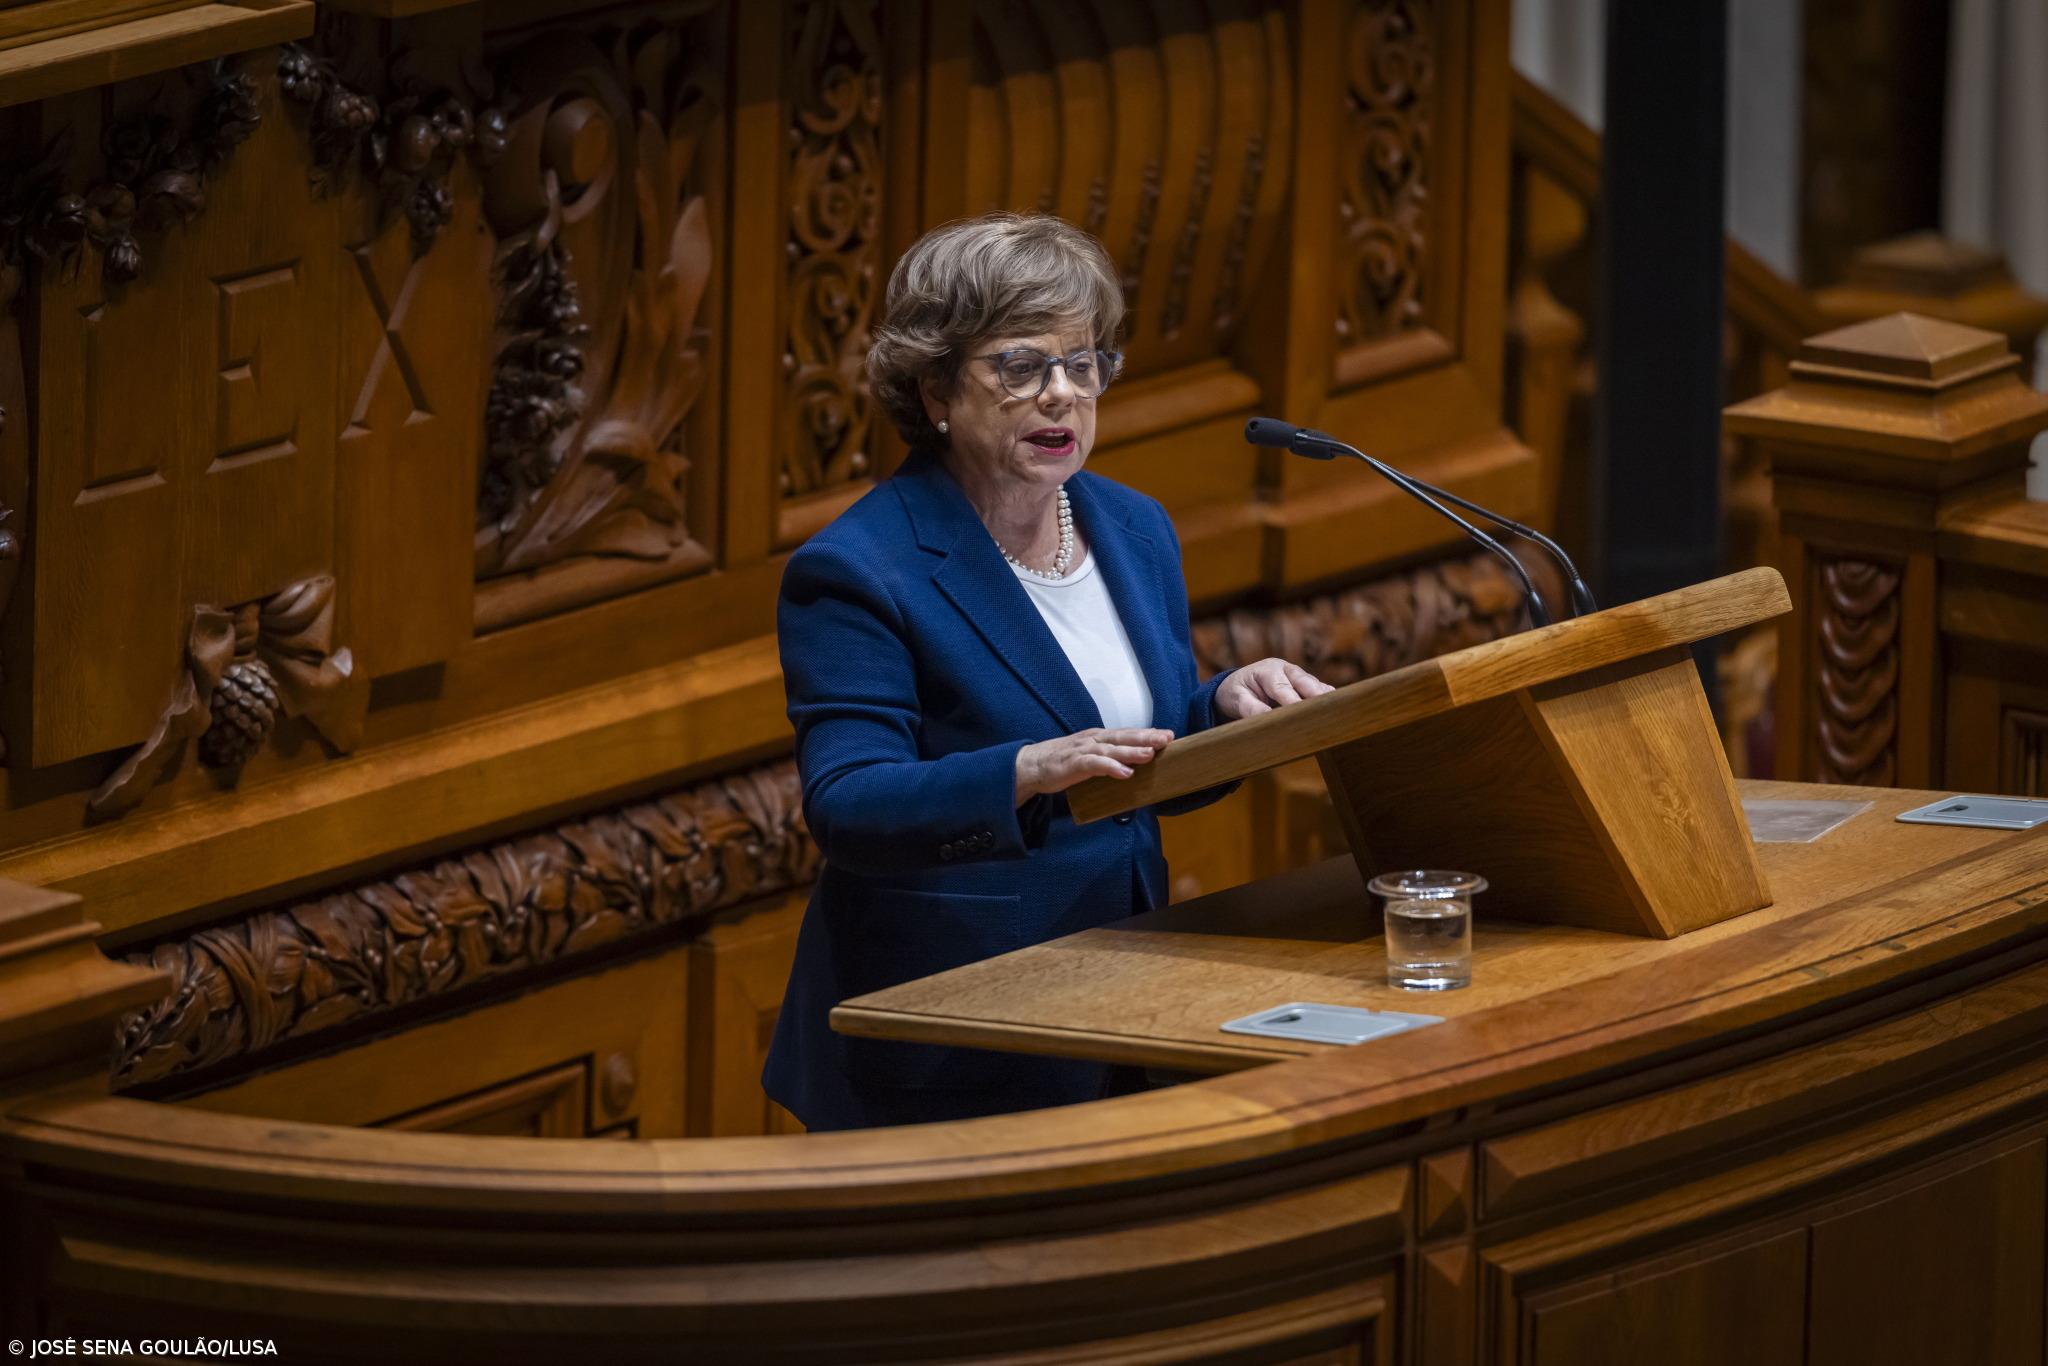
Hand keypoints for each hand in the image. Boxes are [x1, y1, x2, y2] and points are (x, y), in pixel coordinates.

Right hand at [1015, 727, 1173, 803]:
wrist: (1032, 765)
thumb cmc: (1063, 762)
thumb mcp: (1090, 757)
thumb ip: (1109, 759)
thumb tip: (1133, 768)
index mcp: (1100, 738)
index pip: (1127, 733)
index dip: (1148, 733)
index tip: (1169, 735)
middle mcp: (1094, 739)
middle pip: (1124, 736)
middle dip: (1146, 737)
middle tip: (1167, 738)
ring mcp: (1084, 750)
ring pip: (1112, 749)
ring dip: (1132, 751)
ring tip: (1150, 753)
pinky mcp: (1074, 764)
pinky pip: (1095, 765)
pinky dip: (1111, 767)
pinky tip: (1125, 773)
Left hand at [1216, 658, 1334, 718]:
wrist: (1238, 685)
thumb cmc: (1236, 693)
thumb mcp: (1237, 700)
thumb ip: (1251, 708)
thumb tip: (1267, 718)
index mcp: (1268, 671)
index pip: (1283, 688)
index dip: (1293, 702)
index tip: (1302, 717)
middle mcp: (1287, 669)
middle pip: (1306, 682)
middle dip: (1317, 697)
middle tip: (1327, 713)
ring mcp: (1298, 676)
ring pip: (1316, 686)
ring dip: (1325, 700)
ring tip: (1336, 716)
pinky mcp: (1306, 685)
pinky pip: (1320, 691)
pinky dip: (1327, 701)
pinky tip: (1336, 714)